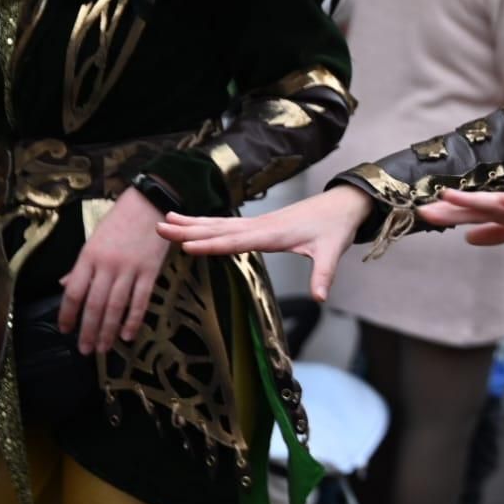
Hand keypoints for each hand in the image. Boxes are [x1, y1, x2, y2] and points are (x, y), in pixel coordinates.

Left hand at [60, 187, 169, 354]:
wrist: (150, 204)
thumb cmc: (119, 221)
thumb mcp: (93, 241)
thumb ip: (80, 266)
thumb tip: (63, 286)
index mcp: (89, 257)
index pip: (73, 292)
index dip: (68, 315)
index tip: (66, 330)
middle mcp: (107, 266)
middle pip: (94, 304)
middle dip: (88, 330)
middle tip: (85, 350)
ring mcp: (129, 269)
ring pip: (115, 306)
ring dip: (108, 330)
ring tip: (103, 348)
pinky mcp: (150, 271)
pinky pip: (140, 300)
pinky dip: (133, 319)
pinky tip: (128, 334)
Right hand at [157, 185, 372, 301]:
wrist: (343, 204)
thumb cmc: (336, 227)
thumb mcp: (333, 251)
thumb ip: (324, 274)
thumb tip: (321, 298)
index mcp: (274, 233)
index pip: (238, 241)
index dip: (212, 245)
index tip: (187, 246)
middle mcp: (261, 226)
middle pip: (219, 229)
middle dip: (189, 230)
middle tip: (159, 228)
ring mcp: (258, 223)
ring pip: (219, 224)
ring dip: (192, 223)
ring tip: (164, 221)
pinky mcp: (259, 224)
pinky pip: (227, 224)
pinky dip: (206, 222)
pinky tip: (190, 222)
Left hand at [418, 188, 503, 250]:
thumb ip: (497, 235)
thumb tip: (467, 238)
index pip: (474, 215)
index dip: (450, 216)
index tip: (422, 216)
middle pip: (479, 206)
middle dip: (452, 208)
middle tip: (423, 210)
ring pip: (500, 201)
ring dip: (476, 199)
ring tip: (451, 196)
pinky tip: (502, 201)